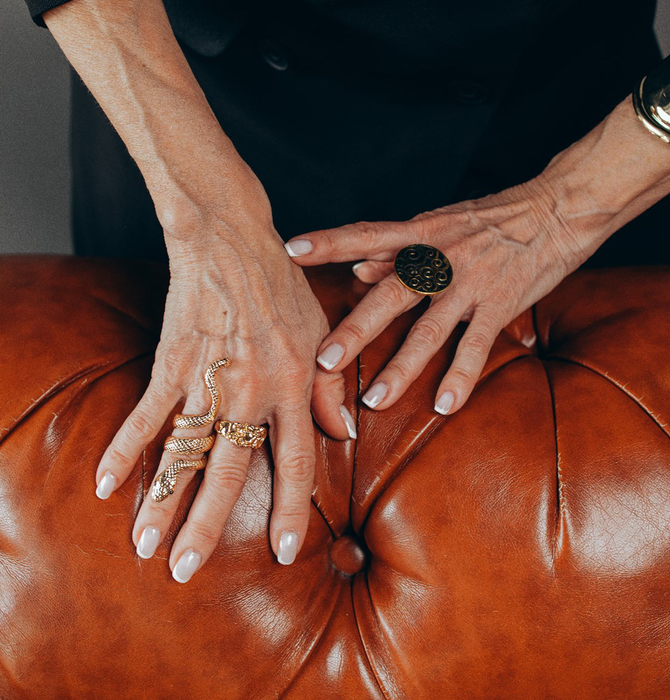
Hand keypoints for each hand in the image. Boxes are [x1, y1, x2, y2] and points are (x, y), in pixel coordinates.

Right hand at [94, 171, 354, 581]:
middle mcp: (251, 389)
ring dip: (161, 499)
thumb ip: (333, 389)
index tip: (283, 551)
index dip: (290, 508)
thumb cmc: (283, 287)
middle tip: (187, 568)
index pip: (296, 459)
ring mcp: (208, 377)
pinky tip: (108, 484)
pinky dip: (126, 447)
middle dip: (207, 524)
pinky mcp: (173, 361)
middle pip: (229, 469)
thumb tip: (344, 435)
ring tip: (145, 544)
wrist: (233, 241)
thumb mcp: (323, 334)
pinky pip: (148, 413)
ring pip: (183, 450)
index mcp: (293, 384)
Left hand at [284, 97, 669, 415]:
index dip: (329, 242)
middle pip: (391, 295)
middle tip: (325, 361)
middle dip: (357, 329)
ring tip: (374, 400)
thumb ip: (396, 250)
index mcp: (420, 234)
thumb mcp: (438, 224)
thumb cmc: (490, 219)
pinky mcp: (502, 303)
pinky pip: (478, 345)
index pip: (366, 234)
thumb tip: (356, 271)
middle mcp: (440, 258)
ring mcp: (471, 283)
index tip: (291, 251)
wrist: (557, 207)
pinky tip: (443, 405)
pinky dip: (461, 376)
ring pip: (430, 329)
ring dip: (401, 367)